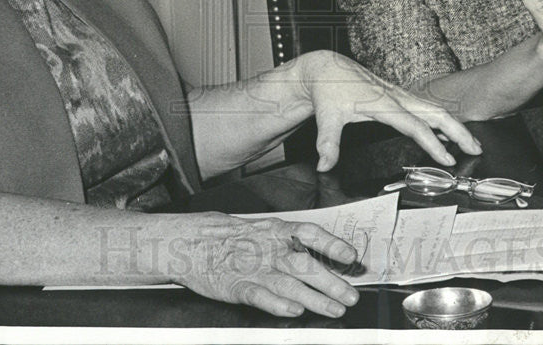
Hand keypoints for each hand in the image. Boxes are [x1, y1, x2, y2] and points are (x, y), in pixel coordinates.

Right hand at [170, 212, 358, 317]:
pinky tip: (294, 311)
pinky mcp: (237, 287)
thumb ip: (291, 244)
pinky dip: (277, 304)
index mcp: (276, 231)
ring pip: (288, 283)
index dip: (331, 243)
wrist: (191, 243)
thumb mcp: (263, 232)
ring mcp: (253, 269)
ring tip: (334, 308)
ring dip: (313, 297)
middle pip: (304, 263)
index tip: (351, 255)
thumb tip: (327, 257)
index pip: (308, 233)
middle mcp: (269, 249)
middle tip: (351, 295)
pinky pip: (260, 296)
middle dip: (331, 280)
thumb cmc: (232, 239)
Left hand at [298, 50, 482, 171]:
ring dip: (455, 126)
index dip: (432, 143)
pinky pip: (427, 108)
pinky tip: (448, 133)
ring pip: (435, 108)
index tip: (447, 159)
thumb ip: (327, 143)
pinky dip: (442, 120)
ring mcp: (399, 95)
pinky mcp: (398, 96)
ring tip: (472, 144)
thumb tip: (324, 166)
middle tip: (476, 150)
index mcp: (382, 103)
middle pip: (436, 112)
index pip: (414, 125)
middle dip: (459, 131)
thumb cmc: (329, 90)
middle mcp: (396, 97)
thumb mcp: (326, 116)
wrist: (328, 68)